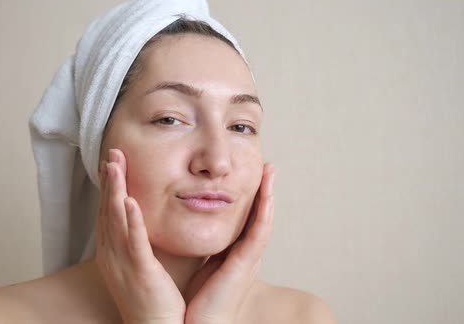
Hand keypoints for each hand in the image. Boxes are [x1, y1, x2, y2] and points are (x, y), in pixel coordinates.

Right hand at [96, 148, 185, 323]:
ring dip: (115, 190)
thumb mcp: (140, 264)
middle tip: (112, 153)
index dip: (109, 186)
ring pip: (116, 220)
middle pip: (107, 210)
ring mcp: (123, 263)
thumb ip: (141, 241)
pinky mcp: (140, 271)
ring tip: (115, 165)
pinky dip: (130, 220)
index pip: (108, 212)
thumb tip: (149, 220)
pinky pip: (134, 242)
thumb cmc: (152, 298)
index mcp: (112, 252)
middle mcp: (112, 255)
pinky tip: (129, 200)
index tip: (113, 163)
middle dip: (109, 180)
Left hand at [183, 163, 274, 323]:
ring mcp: (249, 260)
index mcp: (235, 254)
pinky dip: (264, 213)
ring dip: (269, 195)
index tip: (253, 175)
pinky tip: (267, 195)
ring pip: (264, 220)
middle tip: (269, 167)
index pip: (247, 219)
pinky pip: (258, 235)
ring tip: (271, 172)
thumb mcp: (204, 267)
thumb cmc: (198, 301)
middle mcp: (246, 255)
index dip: (252, 198)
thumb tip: (198, 233)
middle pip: (260, 216)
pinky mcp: (245, 266)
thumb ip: (206, 250)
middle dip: (266, 190)